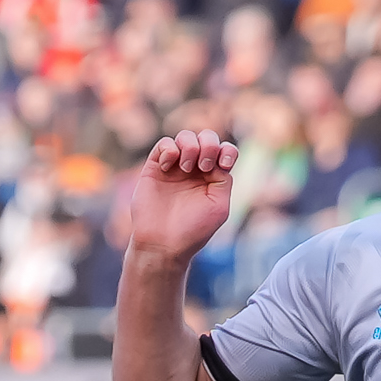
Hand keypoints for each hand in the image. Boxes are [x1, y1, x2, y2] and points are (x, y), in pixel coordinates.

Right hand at [131, 129, 241, 262]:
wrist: (162, 243)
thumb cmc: (192, 230)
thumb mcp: (219, 206)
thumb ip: (223, 180)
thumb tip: (218, 161)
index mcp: (212, 178)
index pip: (224, 150)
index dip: (227, 150)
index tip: (223, 164)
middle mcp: (194, 170)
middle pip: (207, 137)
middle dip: (209, 145)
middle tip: (204, 166)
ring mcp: (174, 168)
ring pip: (185, 136)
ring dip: (190, 146)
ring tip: (186, 168)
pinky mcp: (154, 168)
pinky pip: (164, 144)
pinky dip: (169, 150)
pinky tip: (168, 167)